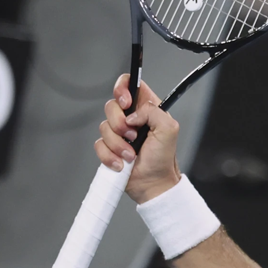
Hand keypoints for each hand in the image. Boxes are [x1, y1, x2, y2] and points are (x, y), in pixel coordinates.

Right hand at [97, 73, 181, 203]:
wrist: (153, 183)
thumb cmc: (163, 158)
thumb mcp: (169, 129)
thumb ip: (153, 112)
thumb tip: (132, 114)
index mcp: (146, 108)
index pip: (129, 84)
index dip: (122, 88)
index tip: (126, 103)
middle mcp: (130, 117)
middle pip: (110, 106)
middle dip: (119, 123)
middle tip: (133, 136)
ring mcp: (118, 133)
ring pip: (103, 127)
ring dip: (118, 145)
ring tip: (131, 155)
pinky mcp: (108, 147)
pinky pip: (99, 145)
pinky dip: (110, 156)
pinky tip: (122, 163)